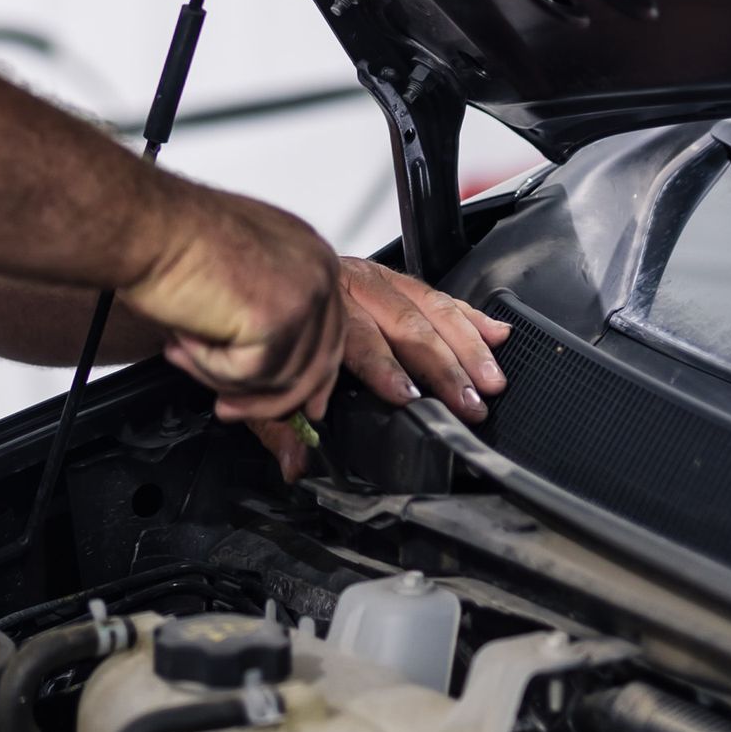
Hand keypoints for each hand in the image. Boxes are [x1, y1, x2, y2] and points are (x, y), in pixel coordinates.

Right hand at [121, 182, 343, 427]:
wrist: (144, 223)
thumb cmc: (170, 236)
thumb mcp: (235, 275)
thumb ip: (265, 314)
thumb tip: (270, 369)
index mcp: (310, 255)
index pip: (328, 335)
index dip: (308, 380)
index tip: (298, 406)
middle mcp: (317, 272)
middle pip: (314, 365)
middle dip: (266, 397)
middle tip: (227, 408)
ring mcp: (302, 296)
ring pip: (278, 378)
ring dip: (221, 374)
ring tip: (182, 346)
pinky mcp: (277, 321)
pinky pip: (248, 377)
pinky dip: (207, 366)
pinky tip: (183, 337)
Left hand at [250, 259, 509, 481]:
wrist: (234, 268)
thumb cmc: (250, 323)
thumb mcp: (252, 378)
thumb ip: (275, 420)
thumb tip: (296, 463)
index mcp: (313, 309)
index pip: (354, 338)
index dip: (382, 369)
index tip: (407, 397)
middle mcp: (344, 285)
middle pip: (403, 325)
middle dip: (441, 367)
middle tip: (468, 403)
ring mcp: (367, 277)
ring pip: (427, 307)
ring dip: (465, 346)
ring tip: (491, 380)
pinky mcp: (385, 275)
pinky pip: (432, 293)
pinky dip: (466, 315)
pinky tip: (495, 332)